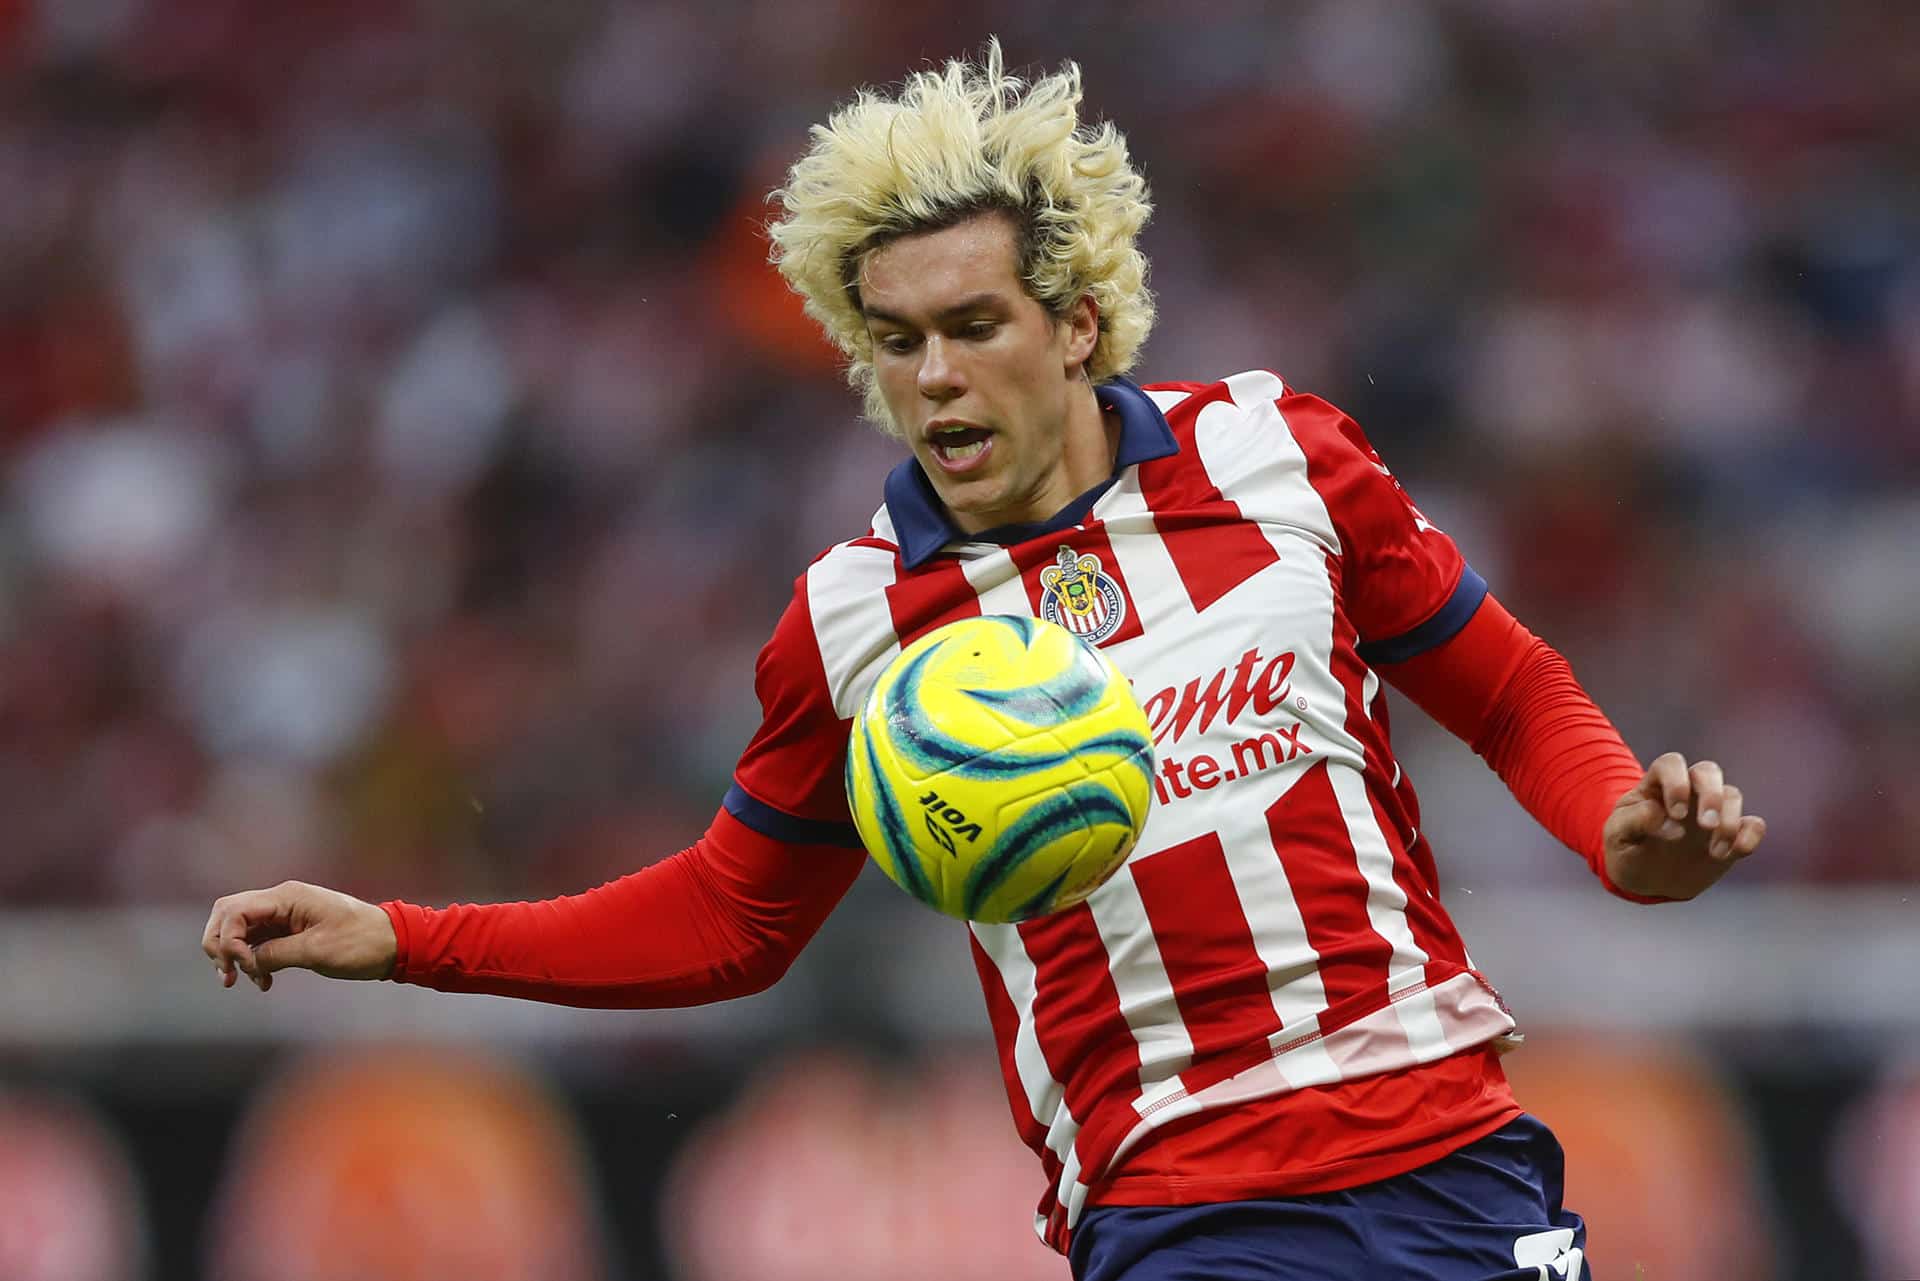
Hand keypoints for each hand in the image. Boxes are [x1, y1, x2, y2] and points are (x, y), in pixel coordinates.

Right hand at [202, 880, 396, 990]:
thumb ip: (275, 954)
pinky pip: (259, 941)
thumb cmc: (361, 943)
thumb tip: (246, 961)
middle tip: (228, 975)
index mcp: (288, 897)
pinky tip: (264, 981)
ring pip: (241, 929)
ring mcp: (285, 914)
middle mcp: (282, 900)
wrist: (394, 944)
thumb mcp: (316, 951)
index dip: (227, 940)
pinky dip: (254, 960)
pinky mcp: (291, 929)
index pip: (234, 910)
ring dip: (236, 955)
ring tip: (248, 981)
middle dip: (220, 944)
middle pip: (228, 915)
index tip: (242, 967)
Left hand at [1602, 753, 1766, 900]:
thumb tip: (1660, 814)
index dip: (1677, 783)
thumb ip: (1633, 821)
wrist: (1645, 880)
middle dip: (1711, 796)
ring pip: (1732, 795)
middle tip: (1706, 825)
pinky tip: (1738, 850)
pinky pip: (1753, 824)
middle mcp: (1687, 791)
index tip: (1676, 814)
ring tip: (1715, 852)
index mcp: (1655, 785)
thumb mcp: (1617, 836)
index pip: (1671, 764)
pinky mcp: (1730, 835)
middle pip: (1708, 771)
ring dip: (1729, 822)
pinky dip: (1751, 834)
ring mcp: (1710, 811)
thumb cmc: (1627, 849)